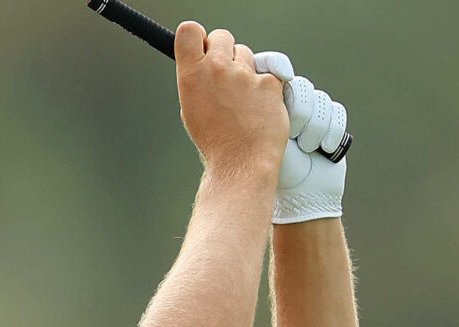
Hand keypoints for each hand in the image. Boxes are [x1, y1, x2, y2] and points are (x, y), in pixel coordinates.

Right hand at [175, 23, 289, 175]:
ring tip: (242, 98)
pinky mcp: (269, 82)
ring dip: (245, 69)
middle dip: (224, 51)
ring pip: (246, 53)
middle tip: (225, 75)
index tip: (203, 47)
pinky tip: (258, 107)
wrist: (241, 163)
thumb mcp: (191, 109)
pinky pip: (267, 73)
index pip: (189, 31)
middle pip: (222, 36)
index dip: (198, 38)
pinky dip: (264, 87)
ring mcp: (245, 74)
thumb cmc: (216, 143)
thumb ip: (197, 81)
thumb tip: (203, 66)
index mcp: (192, 75)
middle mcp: (217, 69)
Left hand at [271, 75, 348, 223]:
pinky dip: (331, 132)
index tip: (283, 76)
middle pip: (301, 87)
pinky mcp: (330, 123)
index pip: (272, 72)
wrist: (301, 196)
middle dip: (301, 112)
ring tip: (306, 149)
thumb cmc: (274, 170)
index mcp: (265, 108)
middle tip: (292, 136)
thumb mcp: (262, 137)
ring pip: (321, 101)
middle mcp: (287, 108)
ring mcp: (310, 115)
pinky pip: (336, 112)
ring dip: (315, 128)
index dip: (277, 66)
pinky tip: (323, 150)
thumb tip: (260, 79)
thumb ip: (261, 109)